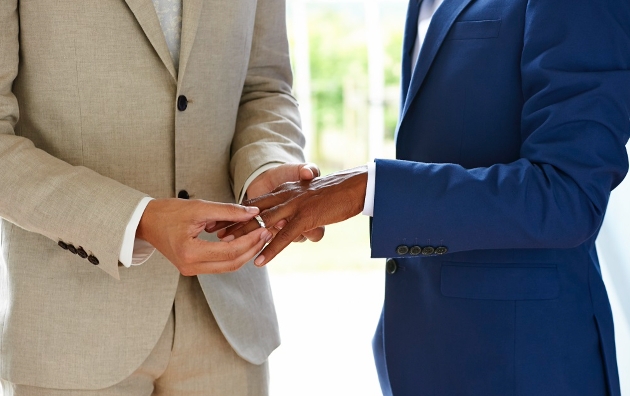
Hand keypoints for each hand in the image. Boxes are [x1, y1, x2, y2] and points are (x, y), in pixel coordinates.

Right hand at [136, 198, 271, 274]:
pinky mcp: (193, 267)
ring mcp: (191, 270)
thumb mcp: (199, 207)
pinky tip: (244, 241)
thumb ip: (228, 211)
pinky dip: (234, 254)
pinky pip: (220, 264)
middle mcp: (190, 267)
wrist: (146, 222)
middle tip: (266, 233)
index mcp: (190, 252)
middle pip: (232, 264)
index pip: (229, 252)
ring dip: (245, 253)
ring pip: (228, 266)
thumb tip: (253, 213)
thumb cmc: (168, 212)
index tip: (263, 228)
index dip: (250, 241)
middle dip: (252, 249)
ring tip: (259, 236)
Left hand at [221, 166, 367, 266]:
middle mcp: (288, 196)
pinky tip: (259, 261)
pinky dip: (270, 250)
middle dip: (232, 222)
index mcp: (288, 191)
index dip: (237, 212)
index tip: (220, 220)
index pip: (257, 202)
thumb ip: (301, 212)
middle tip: (214, 233)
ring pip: (264, 223)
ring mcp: (296, 206)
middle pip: (254, 211)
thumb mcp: (314, 201)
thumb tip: (300, 228)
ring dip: (244, 235)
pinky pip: (284, 237)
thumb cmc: (338, 194)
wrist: (357, 186)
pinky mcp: (307, 217)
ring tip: (227, 246)